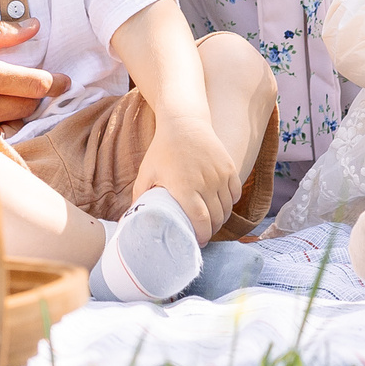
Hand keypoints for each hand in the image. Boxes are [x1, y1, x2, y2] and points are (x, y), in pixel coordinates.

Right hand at [0, 17, 68, 123]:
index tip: (64, 81)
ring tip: (16, 97)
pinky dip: (2, 124)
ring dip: (22, 111)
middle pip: (29, 106)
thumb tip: (34, 26)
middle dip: (39, 96)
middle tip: (37, 85)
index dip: (55, 83)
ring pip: (14, 122)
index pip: (35, 84)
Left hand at [126, 114, 240, 240]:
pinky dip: (230, 203)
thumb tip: (129, 218)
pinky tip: (221, 206)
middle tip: (203, 235)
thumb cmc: (162, 149)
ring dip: (221, 219)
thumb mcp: (147, 171)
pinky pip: (235, 194)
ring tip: (212, 223)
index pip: (200, 221)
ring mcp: (219, 175)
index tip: (197, 242)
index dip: (201, 236)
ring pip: (227, 208)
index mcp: (184, 187)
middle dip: (211, 231)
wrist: (184, 122)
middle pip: (216, 218)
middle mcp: (205, 183)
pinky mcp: (229, 167)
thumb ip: (140, 196)